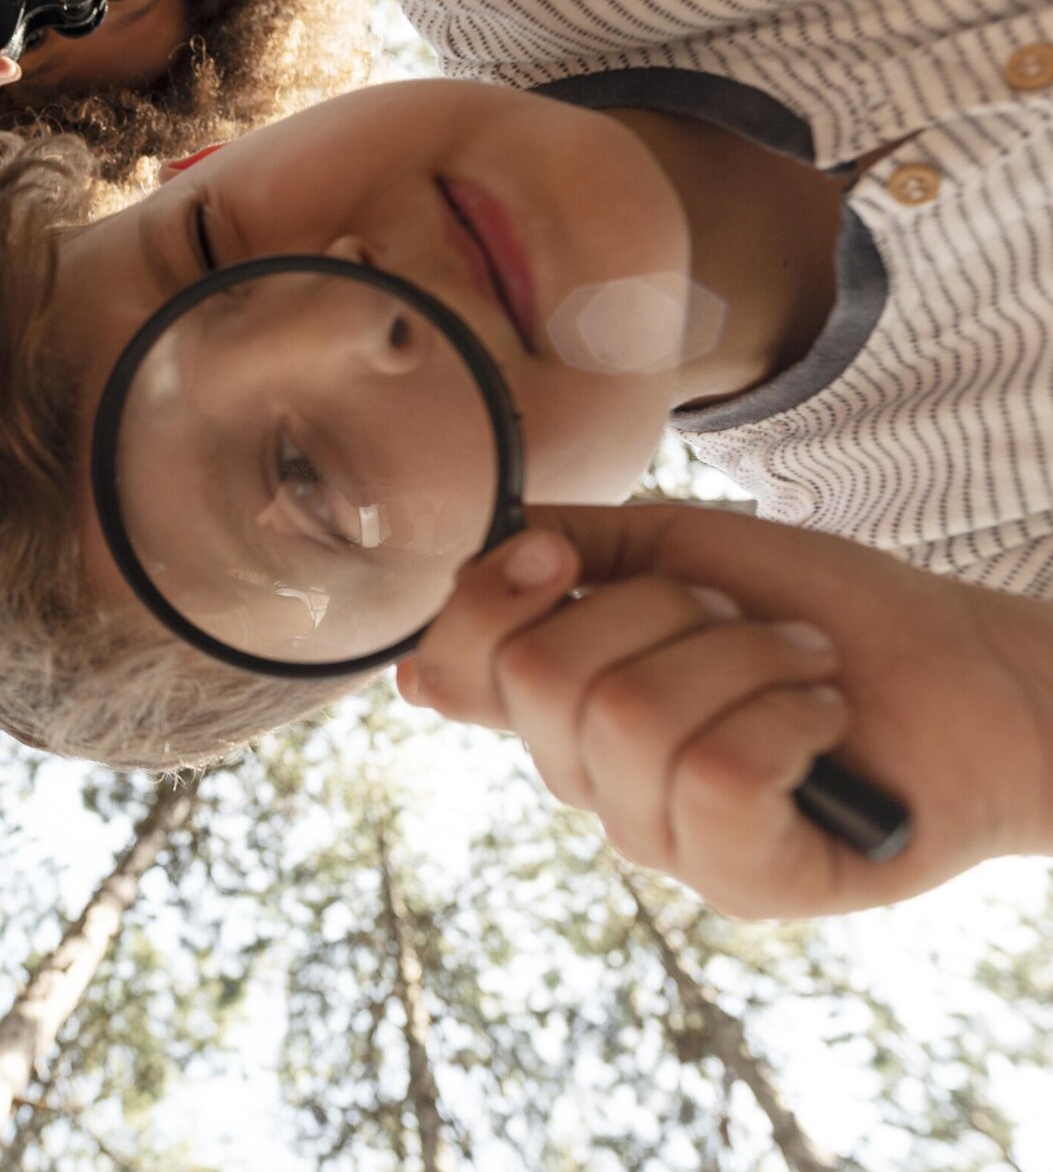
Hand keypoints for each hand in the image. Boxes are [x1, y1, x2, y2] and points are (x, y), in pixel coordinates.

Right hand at [398, 504, 1052, 918]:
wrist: (973, 670)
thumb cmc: (828, 612)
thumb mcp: (686, 547)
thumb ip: (579, 544)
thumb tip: (496, 547)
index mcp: (564, 703)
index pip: (450, 669)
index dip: (485, 602)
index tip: (559, 558)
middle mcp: (592, 778)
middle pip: (542, 676)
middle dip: (663, 611)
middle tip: (742, 623)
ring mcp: (659, 838)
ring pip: (635, 718)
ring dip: (747, 659)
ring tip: (803, 668)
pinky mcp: (737, 880)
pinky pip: (716, 773)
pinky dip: (790, 718)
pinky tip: (824, 724)